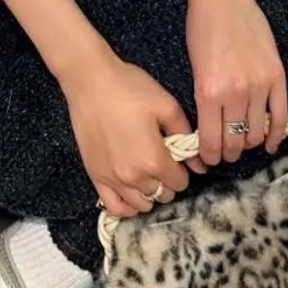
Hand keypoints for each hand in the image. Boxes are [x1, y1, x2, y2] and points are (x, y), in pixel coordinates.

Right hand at [61, 54, 193, 217]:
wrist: (89, 80)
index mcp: (154, 160)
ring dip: (150, 192)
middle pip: (163, 194)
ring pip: (141, 204)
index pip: (180, 182)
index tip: (177, 156)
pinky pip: (114, 206)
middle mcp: (133, 176)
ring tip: (148, 173)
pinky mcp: (94, 176)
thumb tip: (197, 162)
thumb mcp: (167, 105)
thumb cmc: (129, 88)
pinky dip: (127, 206)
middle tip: (163, 160)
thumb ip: (186, 135)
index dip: (183, 169)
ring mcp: (111, 179)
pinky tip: (132, 193)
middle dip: (168, 180)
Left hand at [184, 0, 287, 165]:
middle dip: (228, 153)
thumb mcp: (194, 68)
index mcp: (208, 92)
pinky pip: (281, 115)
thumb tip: (210, 129)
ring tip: (243, 144)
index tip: (209, 160)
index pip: (211, 141)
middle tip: (225, 154)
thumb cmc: (201, 28)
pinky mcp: (277, 77)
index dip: (210, 156)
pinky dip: (276, 134)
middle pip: (234, 141)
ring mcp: (259, 85)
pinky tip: (271, 143)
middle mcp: (234, 93)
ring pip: (257, 132)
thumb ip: (204, 99)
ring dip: (249, 144)